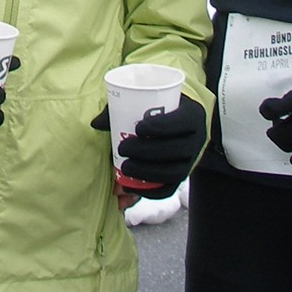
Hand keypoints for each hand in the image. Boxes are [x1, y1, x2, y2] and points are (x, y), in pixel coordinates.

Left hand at [94, 94, 208, 200]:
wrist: (184, 124)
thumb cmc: (162, 108)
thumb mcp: (150, 100)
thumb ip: (124, 107)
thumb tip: (95, 123)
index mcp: (192, 116)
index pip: (181, 123)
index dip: (161, 127)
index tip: (138, 128)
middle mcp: (196, 140)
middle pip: (175, 149)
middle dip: (147, 152)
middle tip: (123, 148)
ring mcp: (192, 161)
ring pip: (174, 172)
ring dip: (148, 172)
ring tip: (125, 168)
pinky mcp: (182, 176)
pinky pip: (170, 189)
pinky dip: (151, 191)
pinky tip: (132, 186)